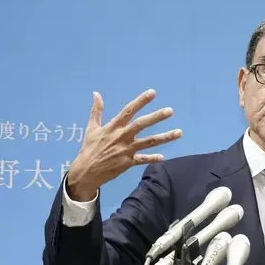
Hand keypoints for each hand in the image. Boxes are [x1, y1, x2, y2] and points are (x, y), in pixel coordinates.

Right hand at [66, 89, 181, 200]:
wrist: (86, 171)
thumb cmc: (89, 148)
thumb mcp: (91, 128)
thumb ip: (96, 111)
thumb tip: (96, 94)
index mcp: (113, 127)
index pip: (128, 110)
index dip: (141, 101)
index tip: (153, 93)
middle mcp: (121, 137)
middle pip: (141, 124)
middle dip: (156, 117)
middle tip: (170, 111)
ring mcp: (126, 150)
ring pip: (149, 142)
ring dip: (165, 137)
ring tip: (179, 132)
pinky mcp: (128, 163)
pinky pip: (143, 159)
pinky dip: (152, 158)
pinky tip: (162, 157)